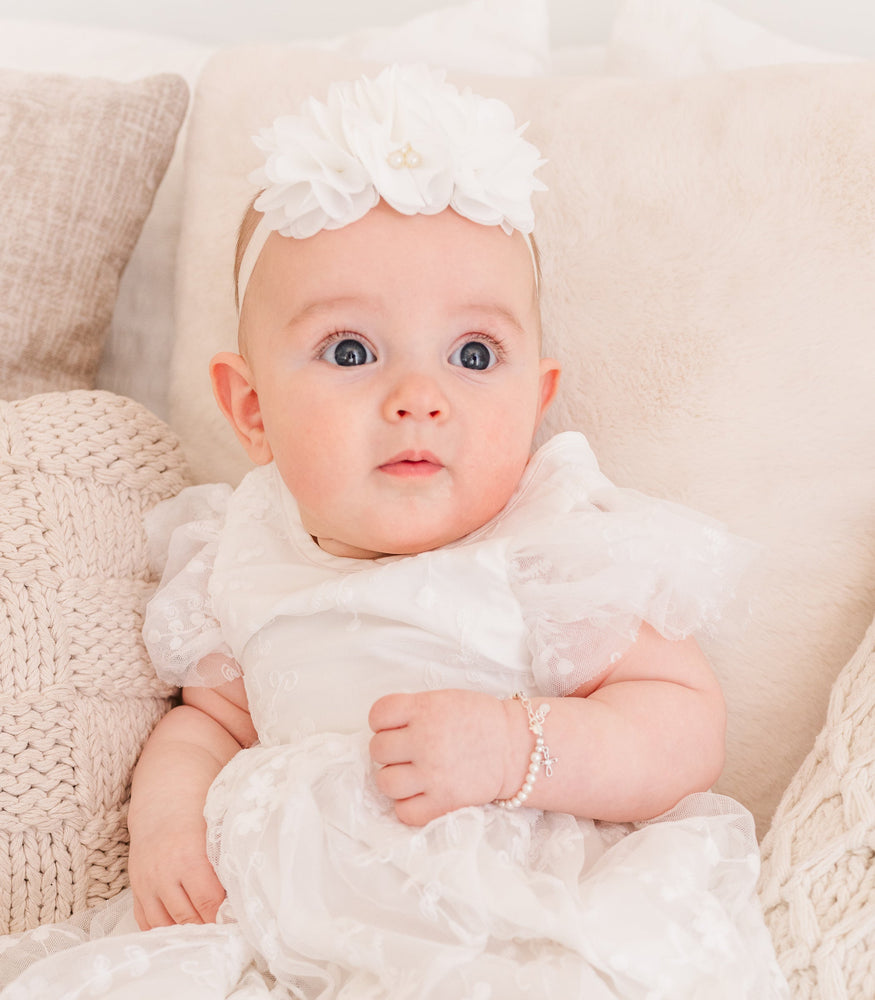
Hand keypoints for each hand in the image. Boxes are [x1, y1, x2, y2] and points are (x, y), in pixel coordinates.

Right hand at [128, 798, 225, 929]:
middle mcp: (164, 873)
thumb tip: (242, 890)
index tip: (237, 921)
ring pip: (164, 924)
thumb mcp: (215, 829)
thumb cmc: (198, 810)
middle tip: (224, 930)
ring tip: (204, 931)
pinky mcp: (136, 886)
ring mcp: (146, 882)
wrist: (163, 797)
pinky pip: (145, 919)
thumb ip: (224, 859)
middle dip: (207, 927)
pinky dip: (162, 928)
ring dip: (185, 931)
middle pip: (187, 917)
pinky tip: (179, 928)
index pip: (209, 902)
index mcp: (189, 857)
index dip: (224, 916)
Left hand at [368, 689, 518, 825]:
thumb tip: (384, 730)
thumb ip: (414, 710)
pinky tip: (421, 794)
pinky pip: (404, 812)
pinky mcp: (443, 803)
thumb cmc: (480, 721)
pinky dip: (408, 805)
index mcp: (426, 709)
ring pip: (385, 782)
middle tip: (408, 751)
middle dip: (390, 750)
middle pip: (378, 749)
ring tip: (413, 774)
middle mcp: (426, 740)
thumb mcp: (445, 700)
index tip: (396, 726)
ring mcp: (433, 774)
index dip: (382, 721)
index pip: (378, 714)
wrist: (517, 748)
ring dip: (395, 778)